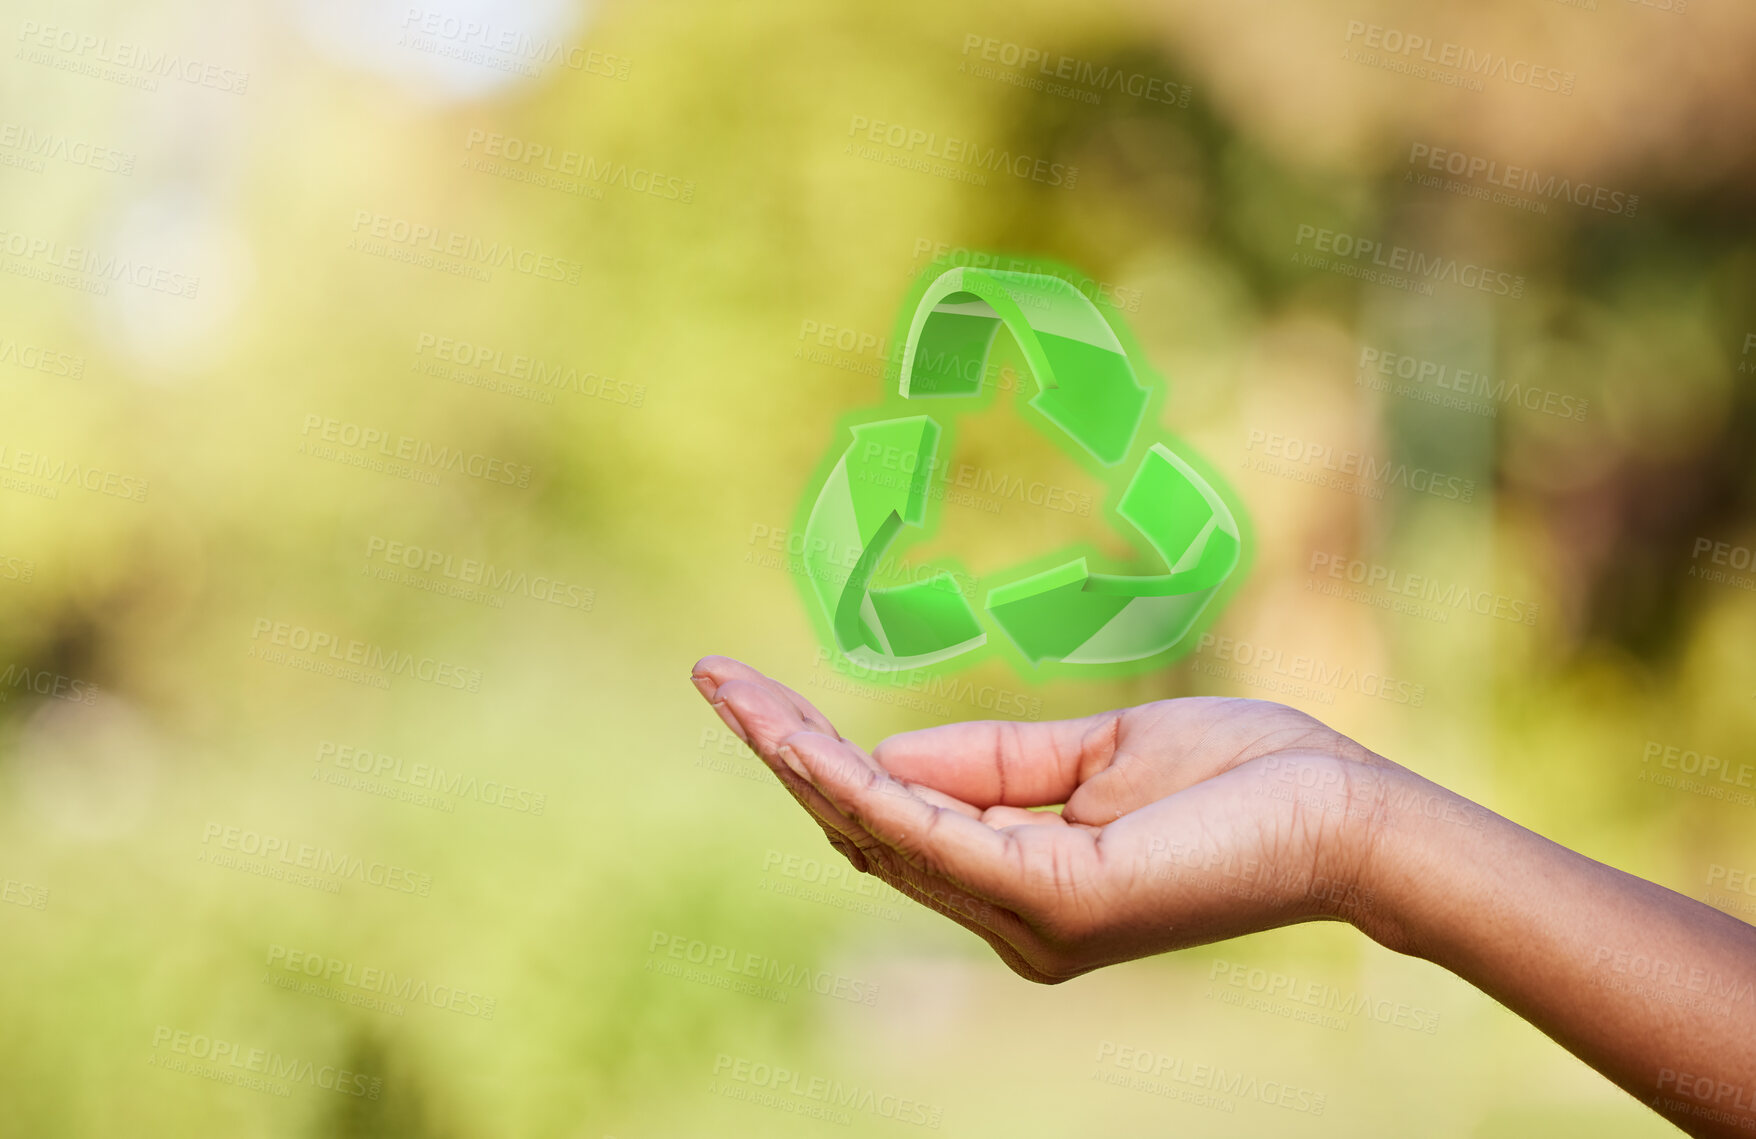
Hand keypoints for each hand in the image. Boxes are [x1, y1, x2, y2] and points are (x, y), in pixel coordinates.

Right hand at [690, 655, 1405, 982]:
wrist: (1345, 808)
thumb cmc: (1237, 776)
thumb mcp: (1089, 753)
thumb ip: (988, 761)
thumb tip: (882, 752)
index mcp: (1022, 885)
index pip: (899, 823)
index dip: (821, 761)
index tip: (755, 697)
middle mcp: (1013, 920)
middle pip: (871, 829)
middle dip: (787, 754)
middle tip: (714, 682)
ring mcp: (1032, 919)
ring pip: (887, 832)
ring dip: (800, 760)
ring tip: (730, 696)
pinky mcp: (1060, 899)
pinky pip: (938, 835)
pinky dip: (864, 784)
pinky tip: (805, 742)